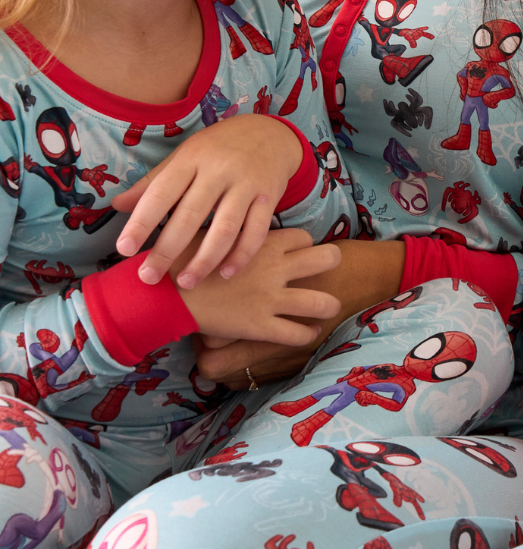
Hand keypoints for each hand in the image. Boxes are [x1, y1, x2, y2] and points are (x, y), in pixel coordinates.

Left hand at [113, 116, 305, 288]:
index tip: (124, 249)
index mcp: (191, 158)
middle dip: (167, 251)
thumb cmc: (217, 148)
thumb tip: (117, 205)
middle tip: (149, 277)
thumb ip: (153, 183)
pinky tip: (226, 273)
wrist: (269, 133)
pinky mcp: (270, 197)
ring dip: (203, 261)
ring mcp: (247, 184)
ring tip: (185, 282)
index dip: (141, 222)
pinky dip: (241, 256)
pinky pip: (256, 232)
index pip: (161, 193)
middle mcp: (219, 170)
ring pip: (224, 229)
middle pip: (190, 216)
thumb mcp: (184, 156)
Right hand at [179, 229, 341, 346]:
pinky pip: (298, 335)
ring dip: (329, 305)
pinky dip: (307, 335)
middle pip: (328, 258)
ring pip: (323, 302)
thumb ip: (231, 227)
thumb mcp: (209, 230)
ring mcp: (271, 299)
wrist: (165, 292)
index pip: (304, 236)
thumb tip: (233, 214)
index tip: (296, 253)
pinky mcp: (261, 326)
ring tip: (327, 307)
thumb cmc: (182, 258)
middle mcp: (276, 269)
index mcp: (264, 242)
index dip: (304, 245)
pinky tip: (307, 332)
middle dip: (331, 264)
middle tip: (322, 273)